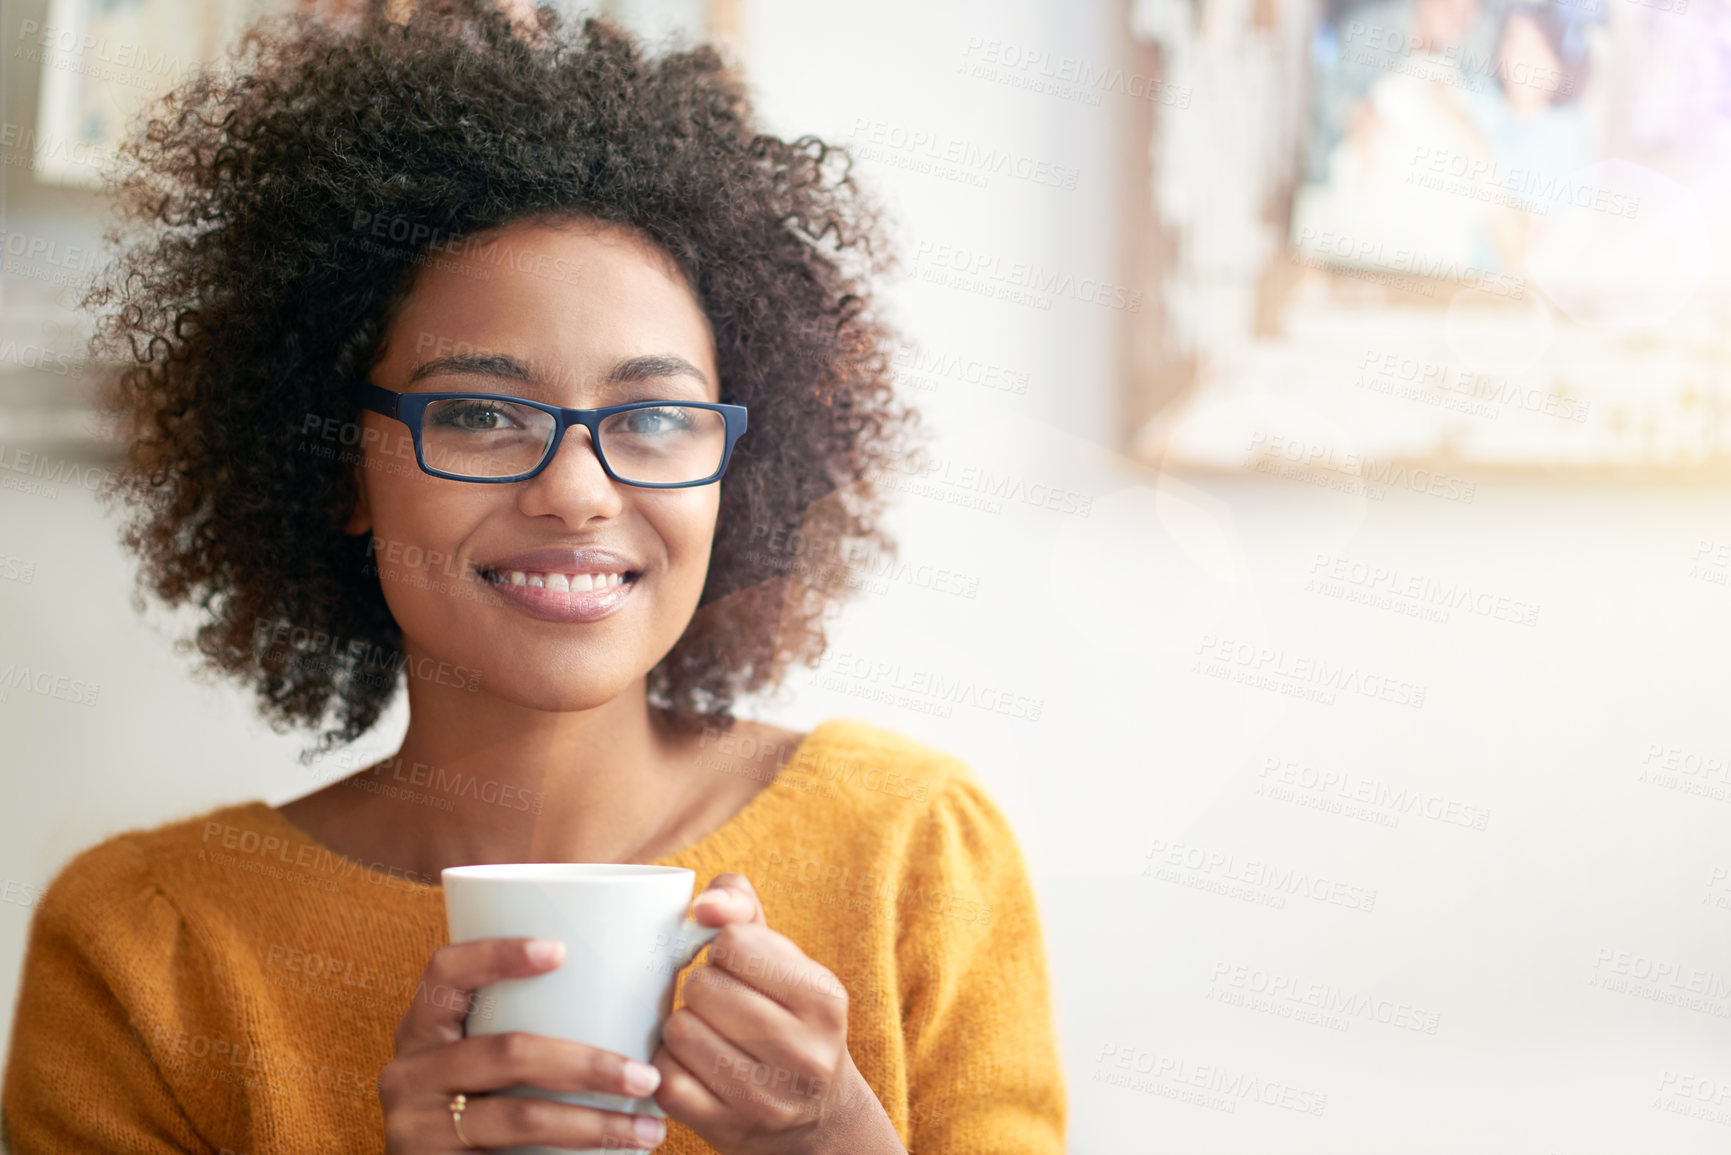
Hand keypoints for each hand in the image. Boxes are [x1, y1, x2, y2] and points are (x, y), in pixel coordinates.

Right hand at [380, 937, 671, 1151]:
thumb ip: (522, 1025)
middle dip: (587, 1063)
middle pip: (506, 1051)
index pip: (446, 971)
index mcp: (421, 1028)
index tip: (561, 950)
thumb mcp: (473, 1062)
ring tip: (648, 1130)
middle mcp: (408, 1072)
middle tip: (646, 1075)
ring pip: (519, 1117)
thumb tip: (627, 986)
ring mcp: (414, 1126)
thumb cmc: (473, 1107)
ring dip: (593, 1124)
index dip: (498, 955)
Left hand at [650, 874, 903, 1154]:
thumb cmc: (789, 1016)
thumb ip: (741, 907)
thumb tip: (703, 906)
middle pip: (702, 986)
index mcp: (824, 997)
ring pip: (680, 1030)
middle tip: (721, 1003)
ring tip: (709, 1032)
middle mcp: (803, 1052)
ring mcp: (766, 1098)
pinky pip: (666, 1079)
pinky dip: (670, 1067)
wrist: (817, 1116)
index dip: (724, 949)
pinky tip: (695, 1066)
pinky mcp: (728, 1129)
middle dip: (701, 987)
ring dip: (683, 1025)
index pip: (734, 942)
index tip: (739, 968)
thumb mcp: (785, 959)